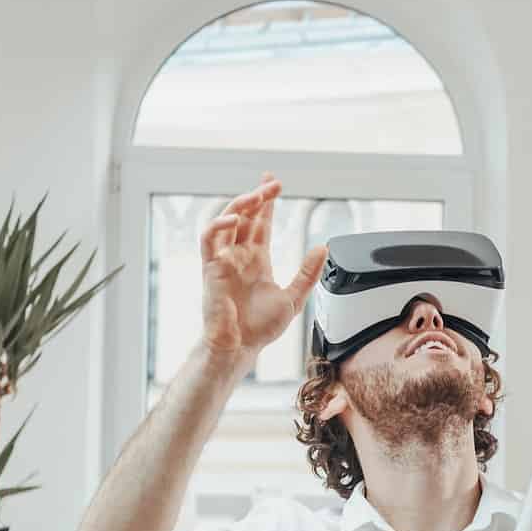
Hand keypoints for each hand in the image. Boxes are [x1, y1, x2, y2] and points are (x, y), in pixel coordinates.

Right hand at [199, 174, 326, 363]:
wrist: (240, 347)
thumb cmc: (259, 328)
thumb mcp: (293, 298)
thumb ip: (307, 273)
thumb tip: (322, 248)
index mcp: (257, 260)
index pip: (261, 223)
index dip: (267, 202)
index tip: (275, 184)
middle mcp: (239, 256)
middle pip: (246, 216)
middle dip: (258, 196)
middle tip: (272, 183)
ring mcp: (224, 259)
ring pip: (226, 221)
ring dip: (240, 204)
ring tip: (257, 196)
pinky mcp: (211, 267)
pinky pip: (209, 239)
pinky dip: (219, 224)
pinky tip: (235, 219)